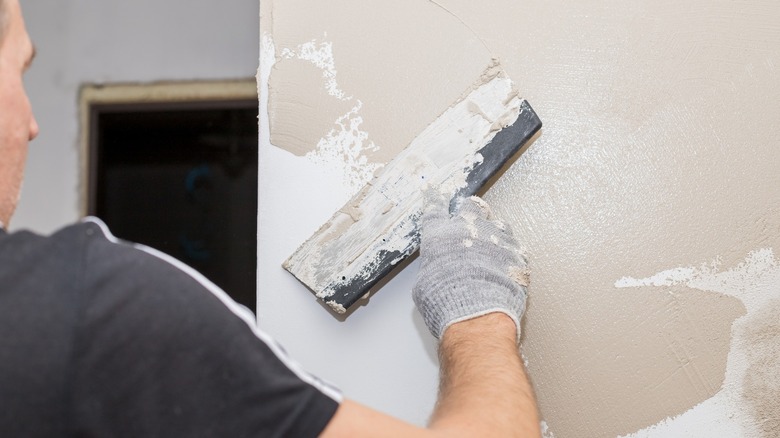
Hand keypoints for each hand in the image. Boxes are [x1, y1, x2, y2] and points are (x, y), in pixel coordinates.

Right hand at [413, 192, 528, 339]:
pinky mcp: (517, 252)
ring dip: (495, 232)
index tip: (435, 191)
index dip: (434, 199)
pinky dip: (511, 254)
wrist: (478, 314)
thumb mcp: (424, 285)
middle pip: (471, 206)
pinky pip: (515, 247)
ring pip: (498, 223)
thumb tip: (439, 272)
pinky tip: (508, 266)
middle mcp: (467, 229)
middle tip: (473, 218)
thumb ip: (434, 268)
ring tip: (494, 247)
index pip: (434, 210)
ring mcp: (495, 238)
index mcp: (439, 236)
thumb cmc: (446, 302)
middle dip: (472, 209)